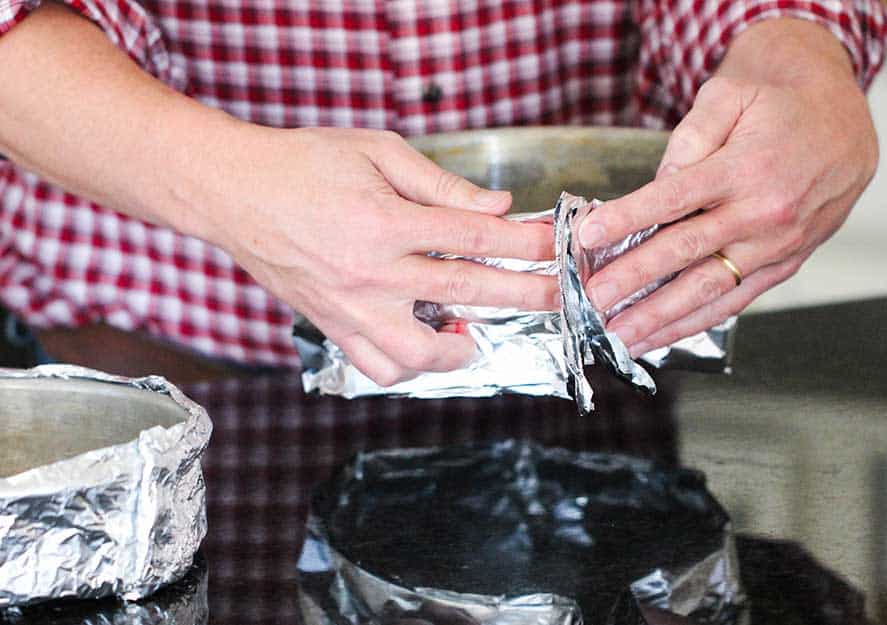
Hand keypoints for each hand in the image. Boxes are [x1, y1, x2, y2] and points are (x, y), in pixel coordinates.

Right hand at [204, 127, 557, 385]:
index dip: (523, 241)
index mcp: (384, 222)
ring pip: (418, 354)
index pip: (474, 237)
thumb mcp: (377, 152)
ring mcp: (347, 308)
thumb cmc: (303, 163)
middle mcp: (369, 273)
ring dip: (461, 350)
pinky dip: (409, 367)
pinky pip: (376, 367)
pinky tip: (426, 347)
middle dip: (522, 294)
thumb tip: (496, 204)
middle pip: (464, 292)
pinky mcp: (329, 326)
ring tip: (478, 334)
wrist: (233, 191)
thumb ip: (440, 183)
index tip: (555, 245)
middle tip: (558, 298)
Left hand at [577, 19, 877, 356]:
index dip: (629, 218)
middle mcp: (763, 213)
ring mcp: (777, 245)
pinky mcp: (786, 265)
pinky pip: (737, 301)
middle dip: (635, 279)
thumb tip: (661, 178)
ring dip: (662, 317)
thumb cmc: (781, 104)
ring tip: (622, 335)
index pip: (675, 198)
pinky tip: (664, 336)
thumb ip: (692, 135)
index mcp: (745, 168)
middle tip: (594, 299)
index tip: (589, 235)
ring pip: (710, 289)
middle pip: (686, 252)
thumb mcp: (732, 95)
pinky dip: (698, 322)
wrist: (843, 119)